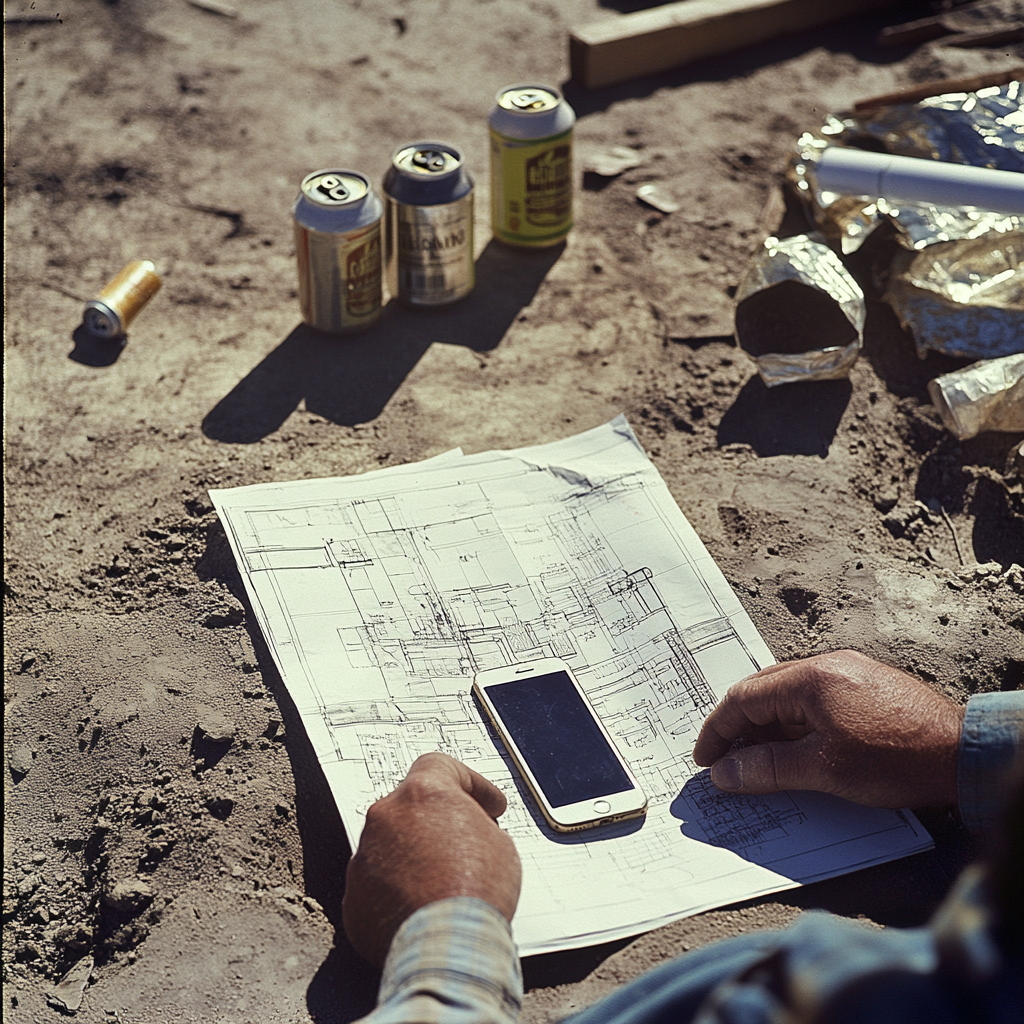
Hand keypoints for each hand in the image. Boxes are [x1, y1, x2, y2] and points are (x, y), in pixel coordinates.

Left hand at [342, 752, 521, 965]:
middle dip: (438, 822)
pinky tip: (421, 908)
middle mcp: (386, 816)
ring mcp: (364, 856)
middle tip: (465, 842)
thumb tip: (468, 838)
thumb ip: (476, 827)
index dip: (469, 784)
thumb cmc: (476, 891)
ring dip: (414, 857)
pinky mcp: (354, 896)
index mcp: (422, 793)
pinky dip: (396, 892)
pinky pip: (377, 884)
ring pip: (390, 846)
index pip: (440, 766)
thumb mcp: (499, 844)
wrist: (445, 946)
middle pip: (412, 806)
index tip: (487, 806)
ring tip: (443, 884)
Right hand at [692, 651, 963, 808]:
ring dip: (766, 728)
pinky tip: (795, 751)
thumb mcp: (824, 769)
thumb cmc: (897, 758)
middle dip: (738, 728)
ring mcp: (847, 673)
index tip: (705, 760)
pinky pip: (812, 702)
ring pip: (787, 697)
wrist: (964, 753)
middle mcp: (826, 665)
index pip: (744, 698)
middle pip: (762, 692)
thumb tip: (725, 773)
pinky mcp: (864, 688)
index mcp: (810, 677)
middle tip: (725, 762)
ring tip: (757, 762)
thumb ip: (768, 768)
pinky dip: (793, 725)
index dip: (718, 730)